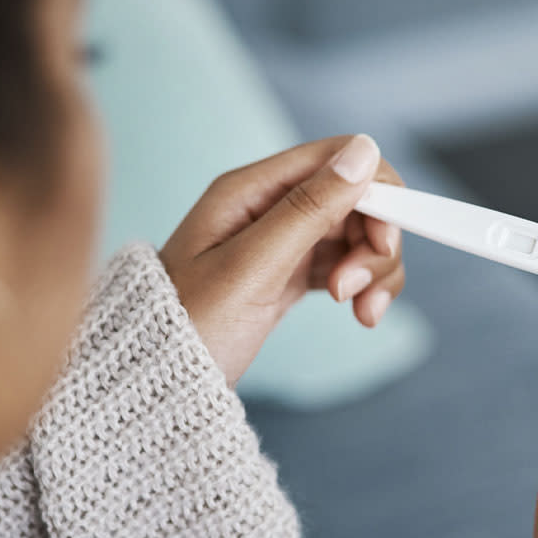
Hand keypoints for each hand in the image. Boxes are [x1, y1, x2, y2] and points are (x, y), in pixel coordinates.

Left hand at [160, 135, 405, 385]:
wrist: (155, 385)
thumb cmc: (190, 326)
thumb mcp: (252, 266)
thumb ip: (309, 208)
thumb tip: (364, 151)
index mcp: (251, 190)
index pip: (339, 158)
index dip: (376, 195)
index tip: (383, 244)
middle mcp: (268, 207)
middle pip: (356, 200)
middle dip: (375, 243)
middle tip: (359, 292)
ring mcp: (280, 242)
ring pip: (356, 235)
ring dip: (374, 271)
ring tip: (362, 313)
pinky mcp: (288, 275)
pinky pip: (344, 265)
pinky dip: (363, 286)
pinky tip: (361, 314)